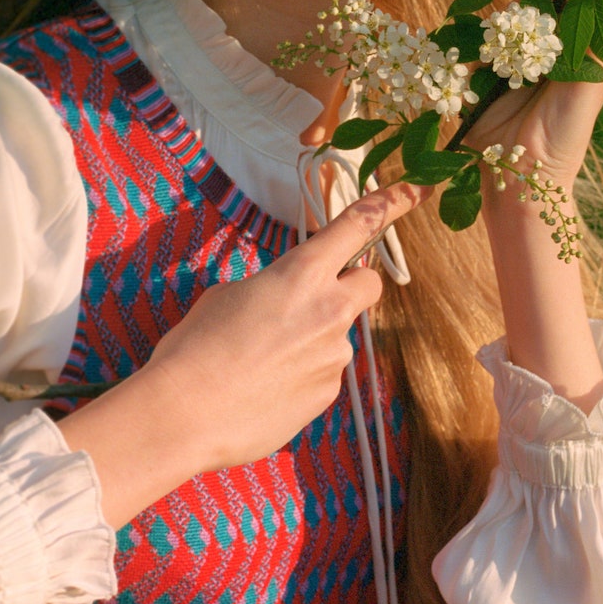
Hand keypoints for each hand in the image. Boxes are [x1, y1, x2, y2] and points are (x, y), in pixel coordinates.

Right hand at [58, 181, 427, 527]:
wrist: (183, 413)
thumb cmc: (195, 348)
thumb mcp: (228, 296)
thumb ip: (272, 288)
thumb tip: (285, 303)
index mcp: (302, 274)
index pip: (357, 226)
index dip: (392, 203)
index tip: (419, 190)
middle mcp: (329, 311)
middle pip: (370, 285)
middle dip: (352, 285)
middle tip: (314, 299)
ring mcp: (334, 356)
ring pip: (337, 337)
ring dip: (313, 340)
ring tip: (262, 360)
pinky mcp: (328, 394)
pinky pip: (323, 374)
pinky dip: (302, 376)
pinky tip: (265, 388)